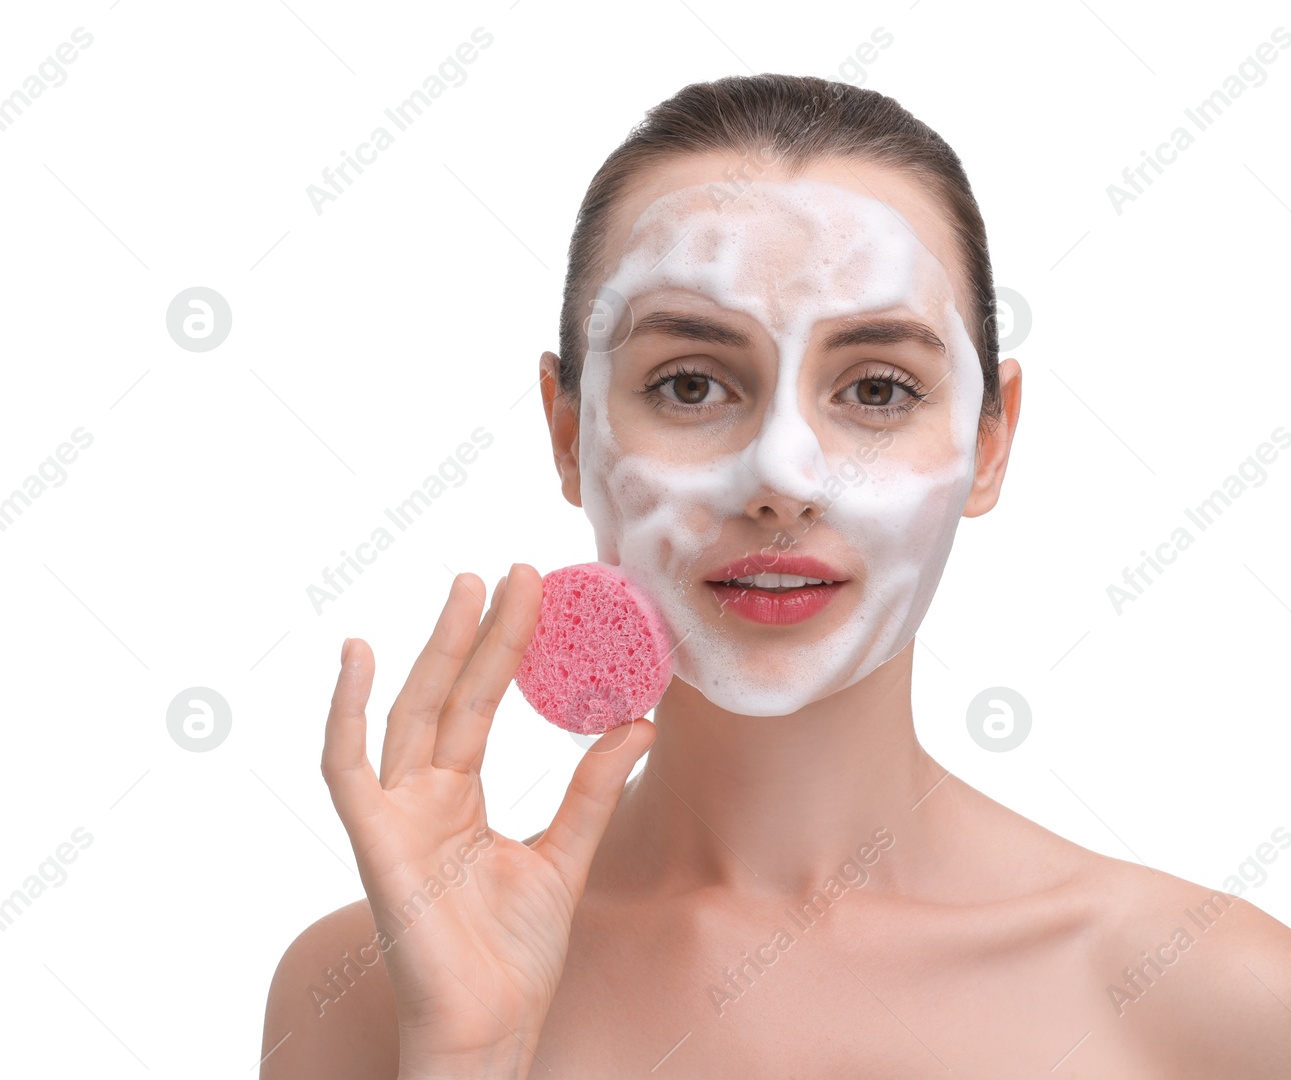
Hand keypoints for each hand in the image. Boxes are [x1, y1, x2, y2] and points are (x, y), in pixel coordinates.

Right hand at [320, 564, 655, 1077]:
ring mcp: (394, 817)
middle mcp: (421, 797)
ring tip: (467, 586)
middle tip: (512, 571)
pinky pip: (347, 767)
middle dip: (477, 631)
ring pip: (411, 713)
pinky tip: (361, 654)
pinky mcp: (375, 843)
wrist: (493, 1025)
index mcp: (458, 799)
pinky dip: (346, 711)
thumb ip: (594, 789)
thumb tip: (638, 723)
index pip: (479, 703)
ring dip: (436, 647)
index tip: (535, 593)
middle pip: (448, 694)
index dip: (503, 647)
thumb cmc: (515, 957)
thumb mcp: (567, 855)